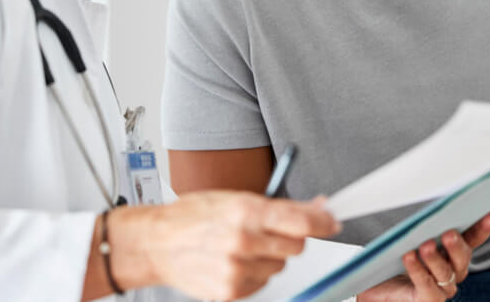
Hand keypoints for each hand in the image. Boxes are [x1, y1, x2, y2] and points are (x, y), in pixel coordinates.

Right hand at [110, 191, 340, 300]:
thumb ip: (279, 206)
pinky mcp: (230, 291)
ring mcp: (236, 269)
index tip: (332, 220)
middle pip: (297, 246)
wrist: (157, 243)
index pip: (301, 220)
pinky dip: (254, 273)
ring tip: (242, 246)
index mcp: (244, 210)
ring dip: (270, 257)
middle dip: (290, 237)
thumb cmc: (194, 215)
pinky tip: (233, 261)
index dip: (323, 221)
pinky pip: (262, 283)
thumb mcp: (234, 198)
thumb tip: (318, 208)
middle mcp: (242, 241)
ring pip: (280, 266)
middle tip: (268, 230)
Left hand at [357, 212, 489, 301]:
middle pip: (462, 258)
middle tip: (448, 233)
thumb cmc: (396, 257)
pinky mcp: (427, 299)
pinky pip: (426, 286)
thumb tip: (424, 196)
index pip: (472, 239)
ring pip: (445, 272)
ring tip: (425, 246)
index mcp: (453, 252)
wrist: (379, 284)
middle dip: (456, 245)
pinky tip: (409, 257)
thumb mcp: (409, 235)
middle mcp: (453, 271)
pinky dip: (418, 270)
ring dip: (435, 258)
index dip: (482, 228)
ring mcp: (442, 288)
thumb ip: (422, 223)